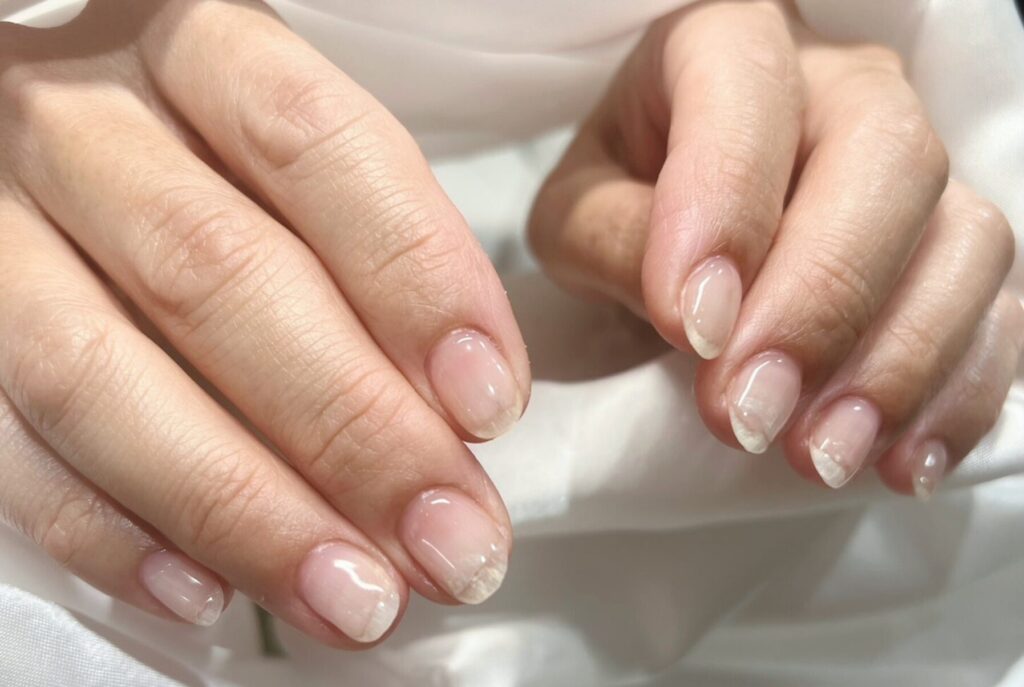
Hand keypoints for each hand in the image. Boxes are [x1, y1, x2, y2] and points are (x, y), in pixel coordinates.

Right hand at [0, 0, 528, 645]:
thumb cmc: (229, 164)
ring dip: (239, 509)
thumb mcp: (306, 164)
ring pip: (96, 377)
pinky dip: (106, 531)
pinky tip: (207, 593)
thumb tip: (456, 419)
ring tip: (352, 597)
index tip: (489, 405)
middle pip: (217, 277)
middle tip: (450, 543)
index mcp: (200, 51)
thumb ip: (378, 258)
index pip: (316, 145)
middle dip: (351, 432)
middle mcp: (80, 127)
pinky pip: (6, 443)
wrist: (75, 146)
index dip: (415, 279)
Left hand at [530, 0, 1021, 496]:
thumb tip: (698, 312)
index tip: (692, 330)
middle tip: (750, 413)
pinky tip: (897, 463)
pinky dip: (957, 396)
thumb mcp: (577, 219)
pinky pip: (1001, 312)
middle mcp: (839, 86)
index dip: (727, 209)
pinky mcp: (954, 249)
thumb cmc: (622, 210)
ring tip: (818, 456)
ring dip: (898, 363)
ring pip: (965, 237)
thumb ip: (615, 242)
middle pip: (888, 157)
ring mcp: (914, 166)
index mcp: (722, 48)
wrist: (686, 231)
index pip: (746, 90)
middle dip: (821, 302)